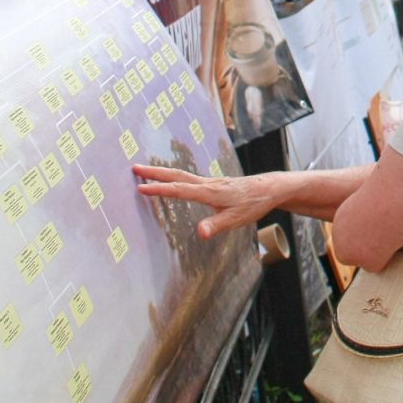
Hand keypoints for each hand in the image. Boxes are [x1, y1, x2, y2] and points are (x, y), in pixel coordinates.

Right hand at [133, 163, 274, 238]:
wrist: (269, 188)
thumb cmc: (253, 204)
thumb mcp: (236, 219)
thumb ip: (216, 226)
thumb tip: (200, 233)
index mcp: (209, 192)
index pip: (179, 190)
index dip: (159, 190)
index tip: (140, 188)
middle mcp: (206, 184)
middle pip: (176, 175)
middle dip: (154, 173)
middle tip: (134, 168)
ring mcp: (209, 182)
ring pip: (181, 175)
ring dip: (162, 172)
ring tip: (144, 171)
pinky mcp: (213, 183)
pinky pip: (188, 178)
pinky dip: (174, 176)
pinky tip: (170, 179)